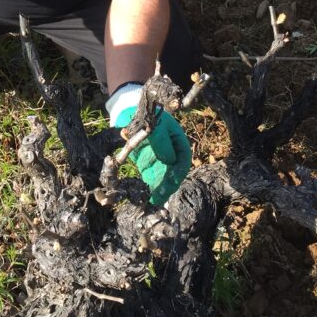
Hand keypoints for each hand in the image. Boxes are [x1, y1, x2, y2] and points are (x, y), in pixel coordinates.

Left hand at [109, 85, 191, 205]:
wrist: (134, 114)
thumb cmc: (149, 117)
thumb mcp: (156, 125)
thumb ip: (161, 141)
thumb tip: (168, 161)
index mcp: (180, 145)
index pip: (182, 163)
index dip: (176, 175)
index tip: (170, 183)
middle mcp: (172, 156)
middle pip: (171, 175)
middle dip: (165, 188)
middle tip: (157, 199)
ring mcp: (160, 162)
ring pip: (160, 180)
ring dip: (157, 192)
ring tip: (151, 203)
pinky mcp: (147, 166)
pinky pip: (148, 179)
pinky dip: (146, 188)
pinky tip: (143, 197)